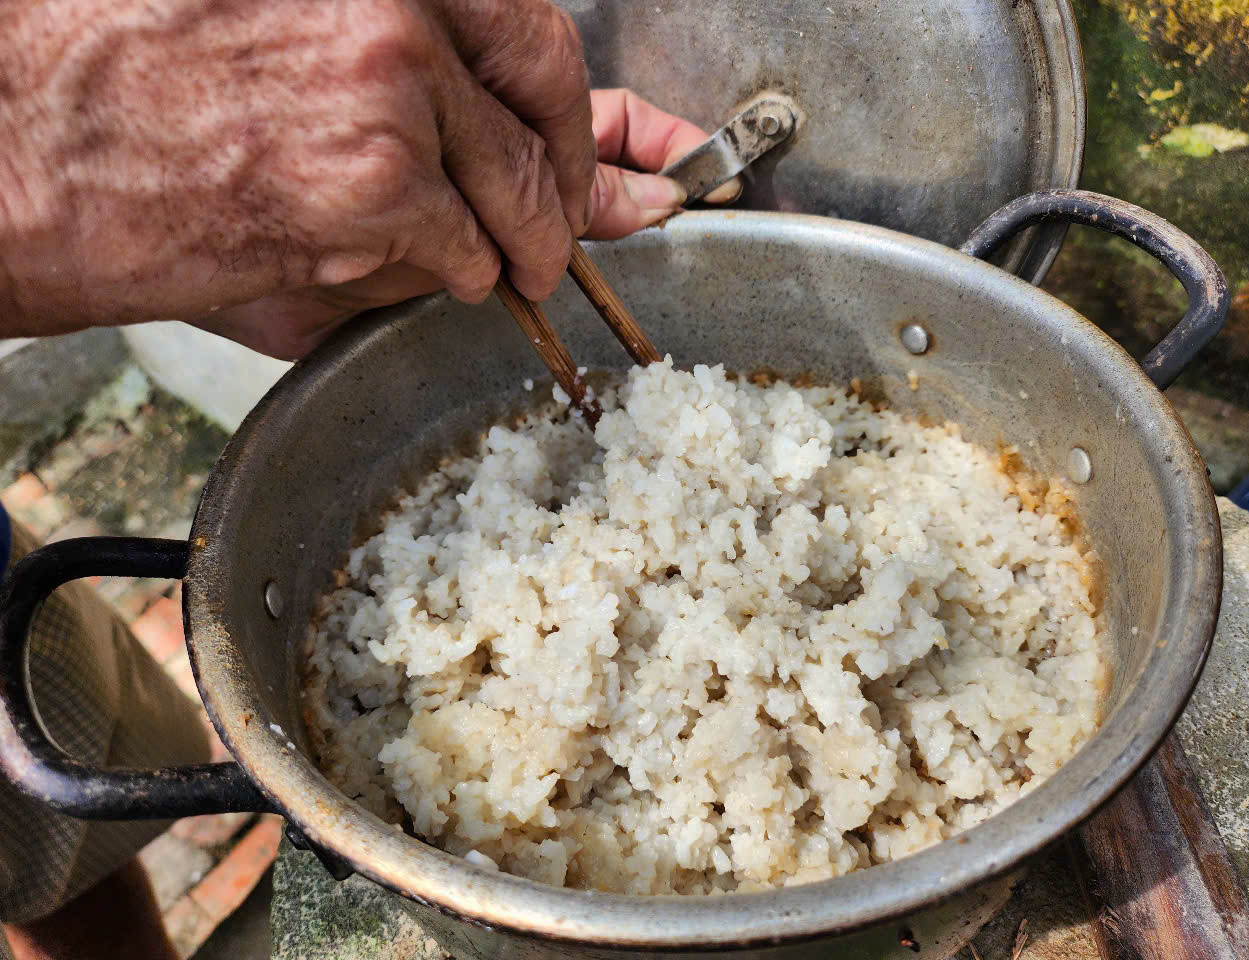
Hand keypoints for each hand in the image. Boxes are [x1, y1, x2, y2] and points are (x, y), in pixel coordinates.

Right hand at [0, 0, 735, 359]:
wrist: (31, 144)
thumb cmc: (152, 86)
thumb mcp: (308, 45)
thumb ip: (456, 94)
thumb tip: (606, 165)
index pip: (544, 39)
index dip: (600, 116)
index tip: (634, 158)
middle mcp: (401, 9)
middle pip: (549, 119)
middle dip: (568, 194)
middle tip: (558, 235)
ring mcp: (394, 98)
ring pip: (514, 201)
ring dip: (500, 246)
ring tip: (437, 252)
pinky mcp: (375, 189)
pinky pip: (463, 257)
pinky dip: (444, 277)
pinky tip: (375, 260)